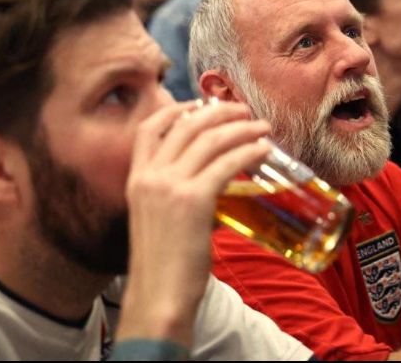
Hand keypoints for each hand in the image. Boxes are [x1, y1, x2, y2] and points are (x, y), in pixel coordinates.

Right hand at [118, 101, 270, 344]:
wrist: (158, 296)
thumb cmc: (164, 264)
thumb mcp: (157, 218)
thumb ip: (176, 194)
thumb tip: (215, 180)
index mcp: (136, 178)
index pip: (149, 128)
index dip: (177, 109)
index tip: (201, 103)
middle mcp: (150, 176)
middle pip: (187, 126)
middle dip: (219, 112)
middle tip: (243, 112)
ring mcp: (170, 186)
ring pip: (211, 140)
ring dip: (242, 128)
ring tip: (263, 128)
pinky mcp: (195, 200)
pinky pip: (228, 163)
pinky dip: (250, 151)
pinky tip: (264, 150)